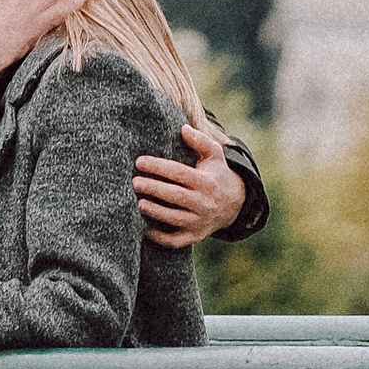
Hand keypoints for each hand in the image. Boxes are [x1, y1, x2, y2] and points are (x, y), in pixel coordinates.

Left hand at [134, 120, 244, 250]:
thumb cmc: (216, 174)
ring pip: (173, 218)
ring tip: (138, 202)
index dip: (158, 167)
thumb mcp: (214, 155)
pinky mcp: (195, 236)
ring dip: (154, 211)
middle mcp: (204, 203)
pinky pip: (175, 240)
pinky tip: (145, 228)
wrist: (234, 203)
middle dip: (152, 188)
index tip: (139, 162)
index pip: (178, 173)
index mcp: (206, 182)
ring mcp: (200, 222)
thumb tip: (183, 128)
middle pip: (174, 196)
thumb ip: (200, 140)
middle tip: (134, 182)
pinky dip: (160, 237)